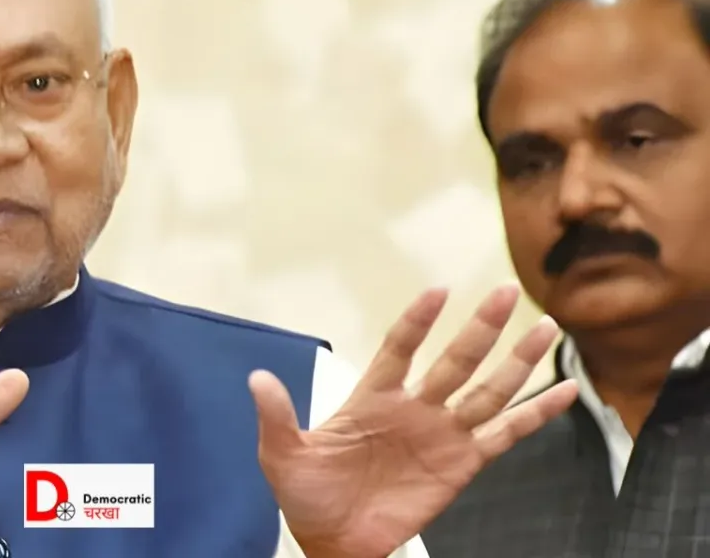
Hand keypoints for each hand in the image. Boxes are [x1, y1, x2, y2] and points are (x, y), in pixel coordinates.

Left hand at [250, 286, 577, 557]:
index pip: (400, 348)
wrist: (332, 541)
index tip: (438, 291)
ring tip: (546, 328)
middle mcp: (414, 408)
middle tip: (508, 292)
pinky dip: (535, 415)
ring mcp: (441, 434)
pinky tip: (565, 392)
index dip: (417, 321)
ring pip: (487, 389)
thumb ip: (277, 416)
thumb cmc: (307, 496)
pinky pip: (505, 434)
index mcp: (372, 398)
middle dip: (481, 327)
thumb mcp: (282, 455)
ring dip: (517, 361)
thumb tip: (256, 378)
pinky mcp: (462, 464)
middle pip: (455, 360)